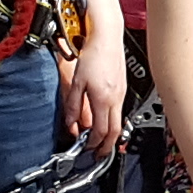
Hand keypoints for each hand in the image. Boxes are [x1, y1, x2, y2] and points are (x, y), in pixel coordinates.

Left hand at [68, 36, 128, 153]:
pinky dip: (112, 121)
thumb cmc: (94, 54)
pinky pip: (119, 111)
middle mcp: (115, 99)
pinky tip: (104, 121)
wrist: (107, 37)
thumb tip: (70, 122)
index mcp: (103, 99)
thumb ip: (73, 104)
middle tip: (98, 155)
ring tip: (100, 141)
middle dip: (107, 147)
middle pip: (115, 132)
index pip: (100, 131)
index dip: (93, 144)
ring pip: (118, 122)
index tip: (86, 150)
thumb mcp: (77, 81)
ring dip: (110, 135)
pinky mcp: (122, 89)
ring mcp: (121, 94)